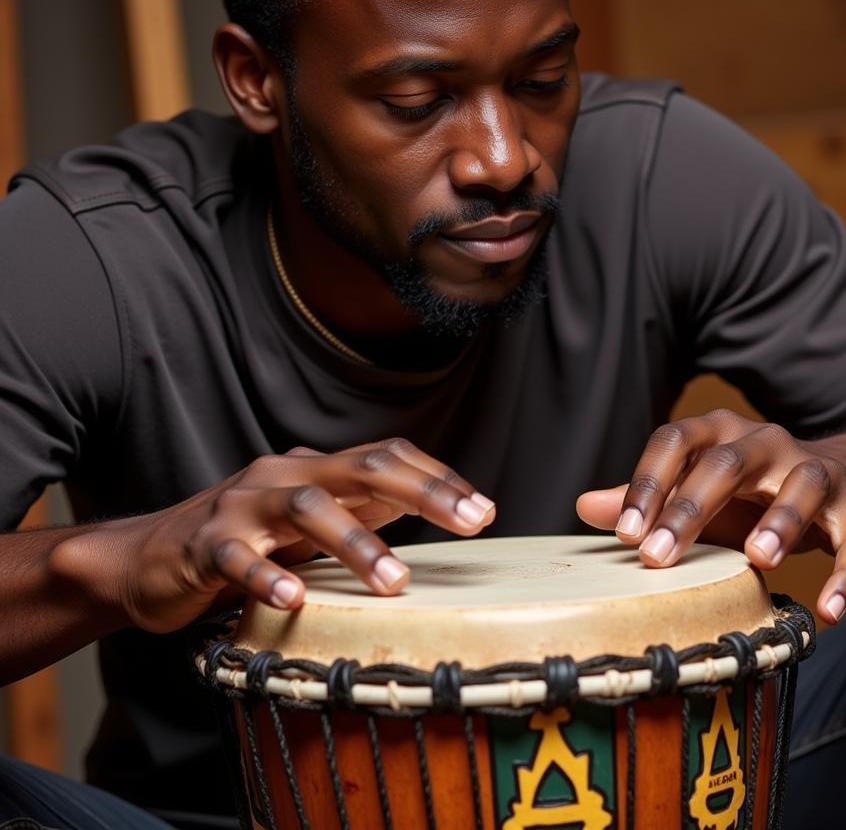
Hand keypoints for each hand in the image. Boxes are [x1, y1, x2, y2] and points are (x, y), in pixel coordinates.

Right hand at [51, 439, 493, 633]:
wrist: (150, 557)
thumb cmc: (248, 541)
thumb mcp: (313, 521)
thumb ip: (364, 509)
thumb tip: (437, 505)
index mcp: (316, 469)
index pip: (387, 456)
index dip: (437, 477)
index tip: (484, 510)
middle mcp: (284, 474)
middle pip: (361, 468)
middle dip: (421, 492)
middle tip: (468, 522)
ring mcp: (244, 506)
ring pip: (306, 506)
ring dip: (356, 542)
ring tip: (396, 581)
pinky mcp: (204, 545)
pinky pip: (237, 557)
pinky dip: (267, 576)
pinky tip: (296, 600)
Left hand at [576, 409, 845, 623]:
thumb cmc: (754, 491)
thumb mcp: (699, 489)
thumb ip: (649, 497)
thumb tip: (585, 506)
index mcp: (720, 433)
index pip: (676, 440)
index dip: (648, 482)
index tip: (626, 534)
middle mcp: (767, 442)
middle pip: (729, 463)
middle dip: (691, 508)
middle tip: (657, 556)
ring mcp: (817, 471)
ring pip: (802, 485)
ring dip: (782, 520)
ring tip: (759, 559)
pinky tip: (829, 610)